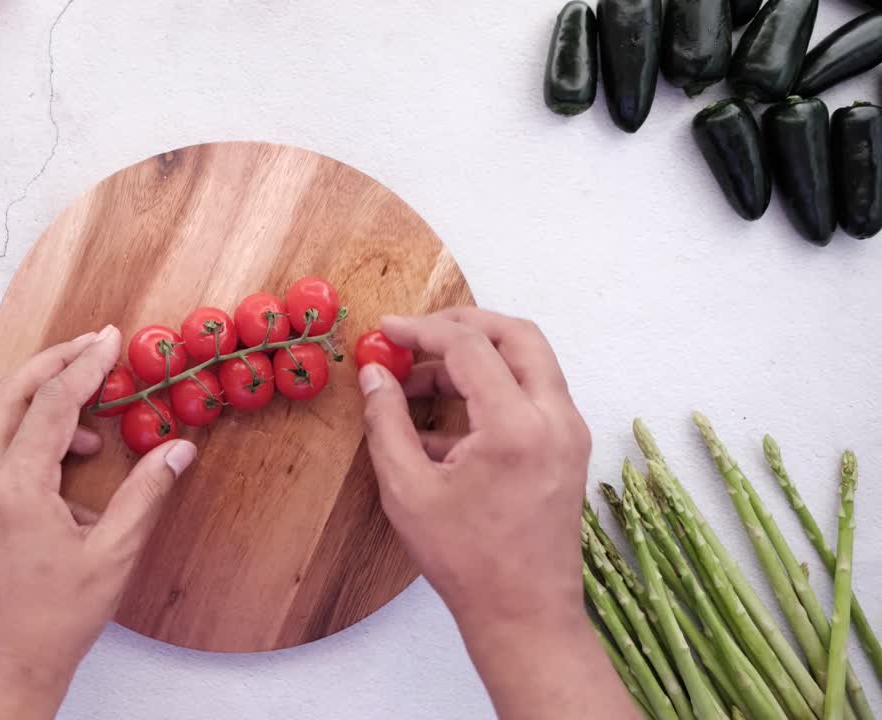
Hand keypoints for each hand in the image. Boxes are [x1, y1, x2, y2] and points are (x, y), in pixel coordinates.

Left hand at [0, 326, 196, 719]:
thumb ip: (145, 494)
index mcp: (14, 486)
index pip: (53, 402)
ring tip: (95, 421)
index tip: (111, 337)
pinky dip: (28, 439)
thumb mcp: (112, 556)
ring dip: (41, 402)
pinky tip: (69, 467)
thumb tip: (179, 448)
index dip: (86, 364)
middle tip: (93, 347)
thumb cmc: (53, 622)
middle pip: (10, 394)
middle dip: (52, 363)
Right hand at [358, 307, 635, 718]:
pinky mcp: (569, 448)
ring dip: (478, 357)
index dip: (421, 331)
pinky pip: (533, 394)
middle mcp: (555, 419)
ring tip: (421, 381)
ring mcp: (569, 433)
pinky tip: (446, 418)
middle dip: (462, 325)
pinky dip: (494, 387)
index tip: (385, 332)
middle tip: (416, 334)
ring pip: (530, 360)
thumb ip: (386, 422)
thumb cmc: (466, 561)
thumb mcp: (408, 490)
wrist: (524, 614)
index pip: (469, 347)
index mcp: (516, 427)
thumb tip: (374, 375)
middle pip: (516, 335)